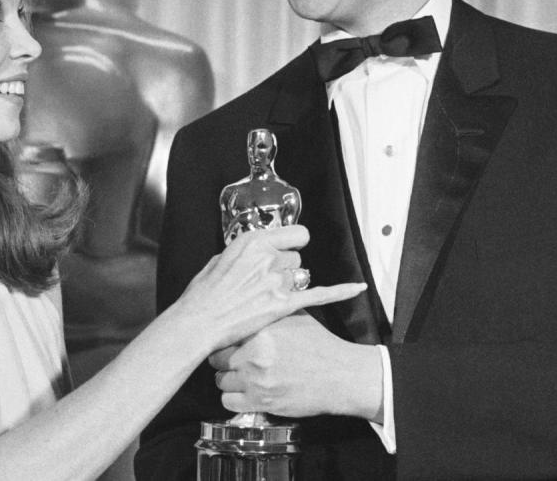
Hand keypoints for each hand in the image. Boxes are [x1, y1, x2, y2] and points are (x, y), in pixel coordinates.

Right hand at [173, 225, 363, 353]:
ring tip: (267, 297)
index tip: (288, 247)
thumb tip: (253, 255)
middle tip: (264, 282)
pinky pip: (319, 294)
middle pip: (297, 258)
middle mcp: (269, 258)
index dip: (292, 242)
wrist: (200, 321)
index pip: (294, 234)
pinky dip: (340, 290)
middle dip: (284, 268)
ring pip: (300, 276)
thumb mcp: (219, 260)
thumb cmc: (204, 294)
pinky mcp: (284, 305)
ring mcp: (278, 282)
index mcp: (254, 242)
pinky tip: (356, 288)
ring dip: (289, 285)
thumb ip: (243, 253)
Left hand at [209, 312, 383, 421]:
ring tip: (240, 376)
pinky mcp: (261, 402)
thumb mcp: (296, 315)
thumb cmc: (320, 345)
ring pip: (220, 381)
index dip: (224, 337)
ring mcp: (256, 380)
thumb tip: (253, 297)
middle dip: (224, 359)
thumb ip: (272, 307)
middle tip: (233, 360)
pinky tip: (243, 392)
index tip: (227, 340)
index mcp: (261, 329)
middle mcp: (254, 354)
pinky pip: (228, 401)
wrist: (341, 375)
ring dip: (228, 380)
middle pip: (217, 357)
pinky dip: (233, 398)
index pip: (224, 332)